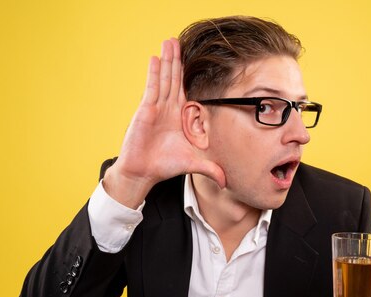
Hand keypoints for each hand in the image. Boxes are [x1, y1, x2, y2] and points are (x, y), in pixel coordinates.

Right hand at [103, 38, 224, 207]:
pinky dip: (154, 73)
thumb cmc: (165, 165)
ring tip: (169, 42)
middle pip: (175, 79)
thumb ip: (210, 168)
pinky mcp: (146, 109)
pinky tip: (155, 58)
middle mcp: (169, 109)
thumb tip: (227, 181)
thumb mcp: (193, 163)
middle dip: (177, 60)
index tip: (194, 59)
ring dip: (167, 60)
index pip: (187, 90)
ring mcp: (157, 107)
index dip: (189, 74)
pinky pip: (152, 88)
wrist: (144, 171)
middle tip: (178, 40)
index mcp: (181, 116)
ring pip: (165, 79)